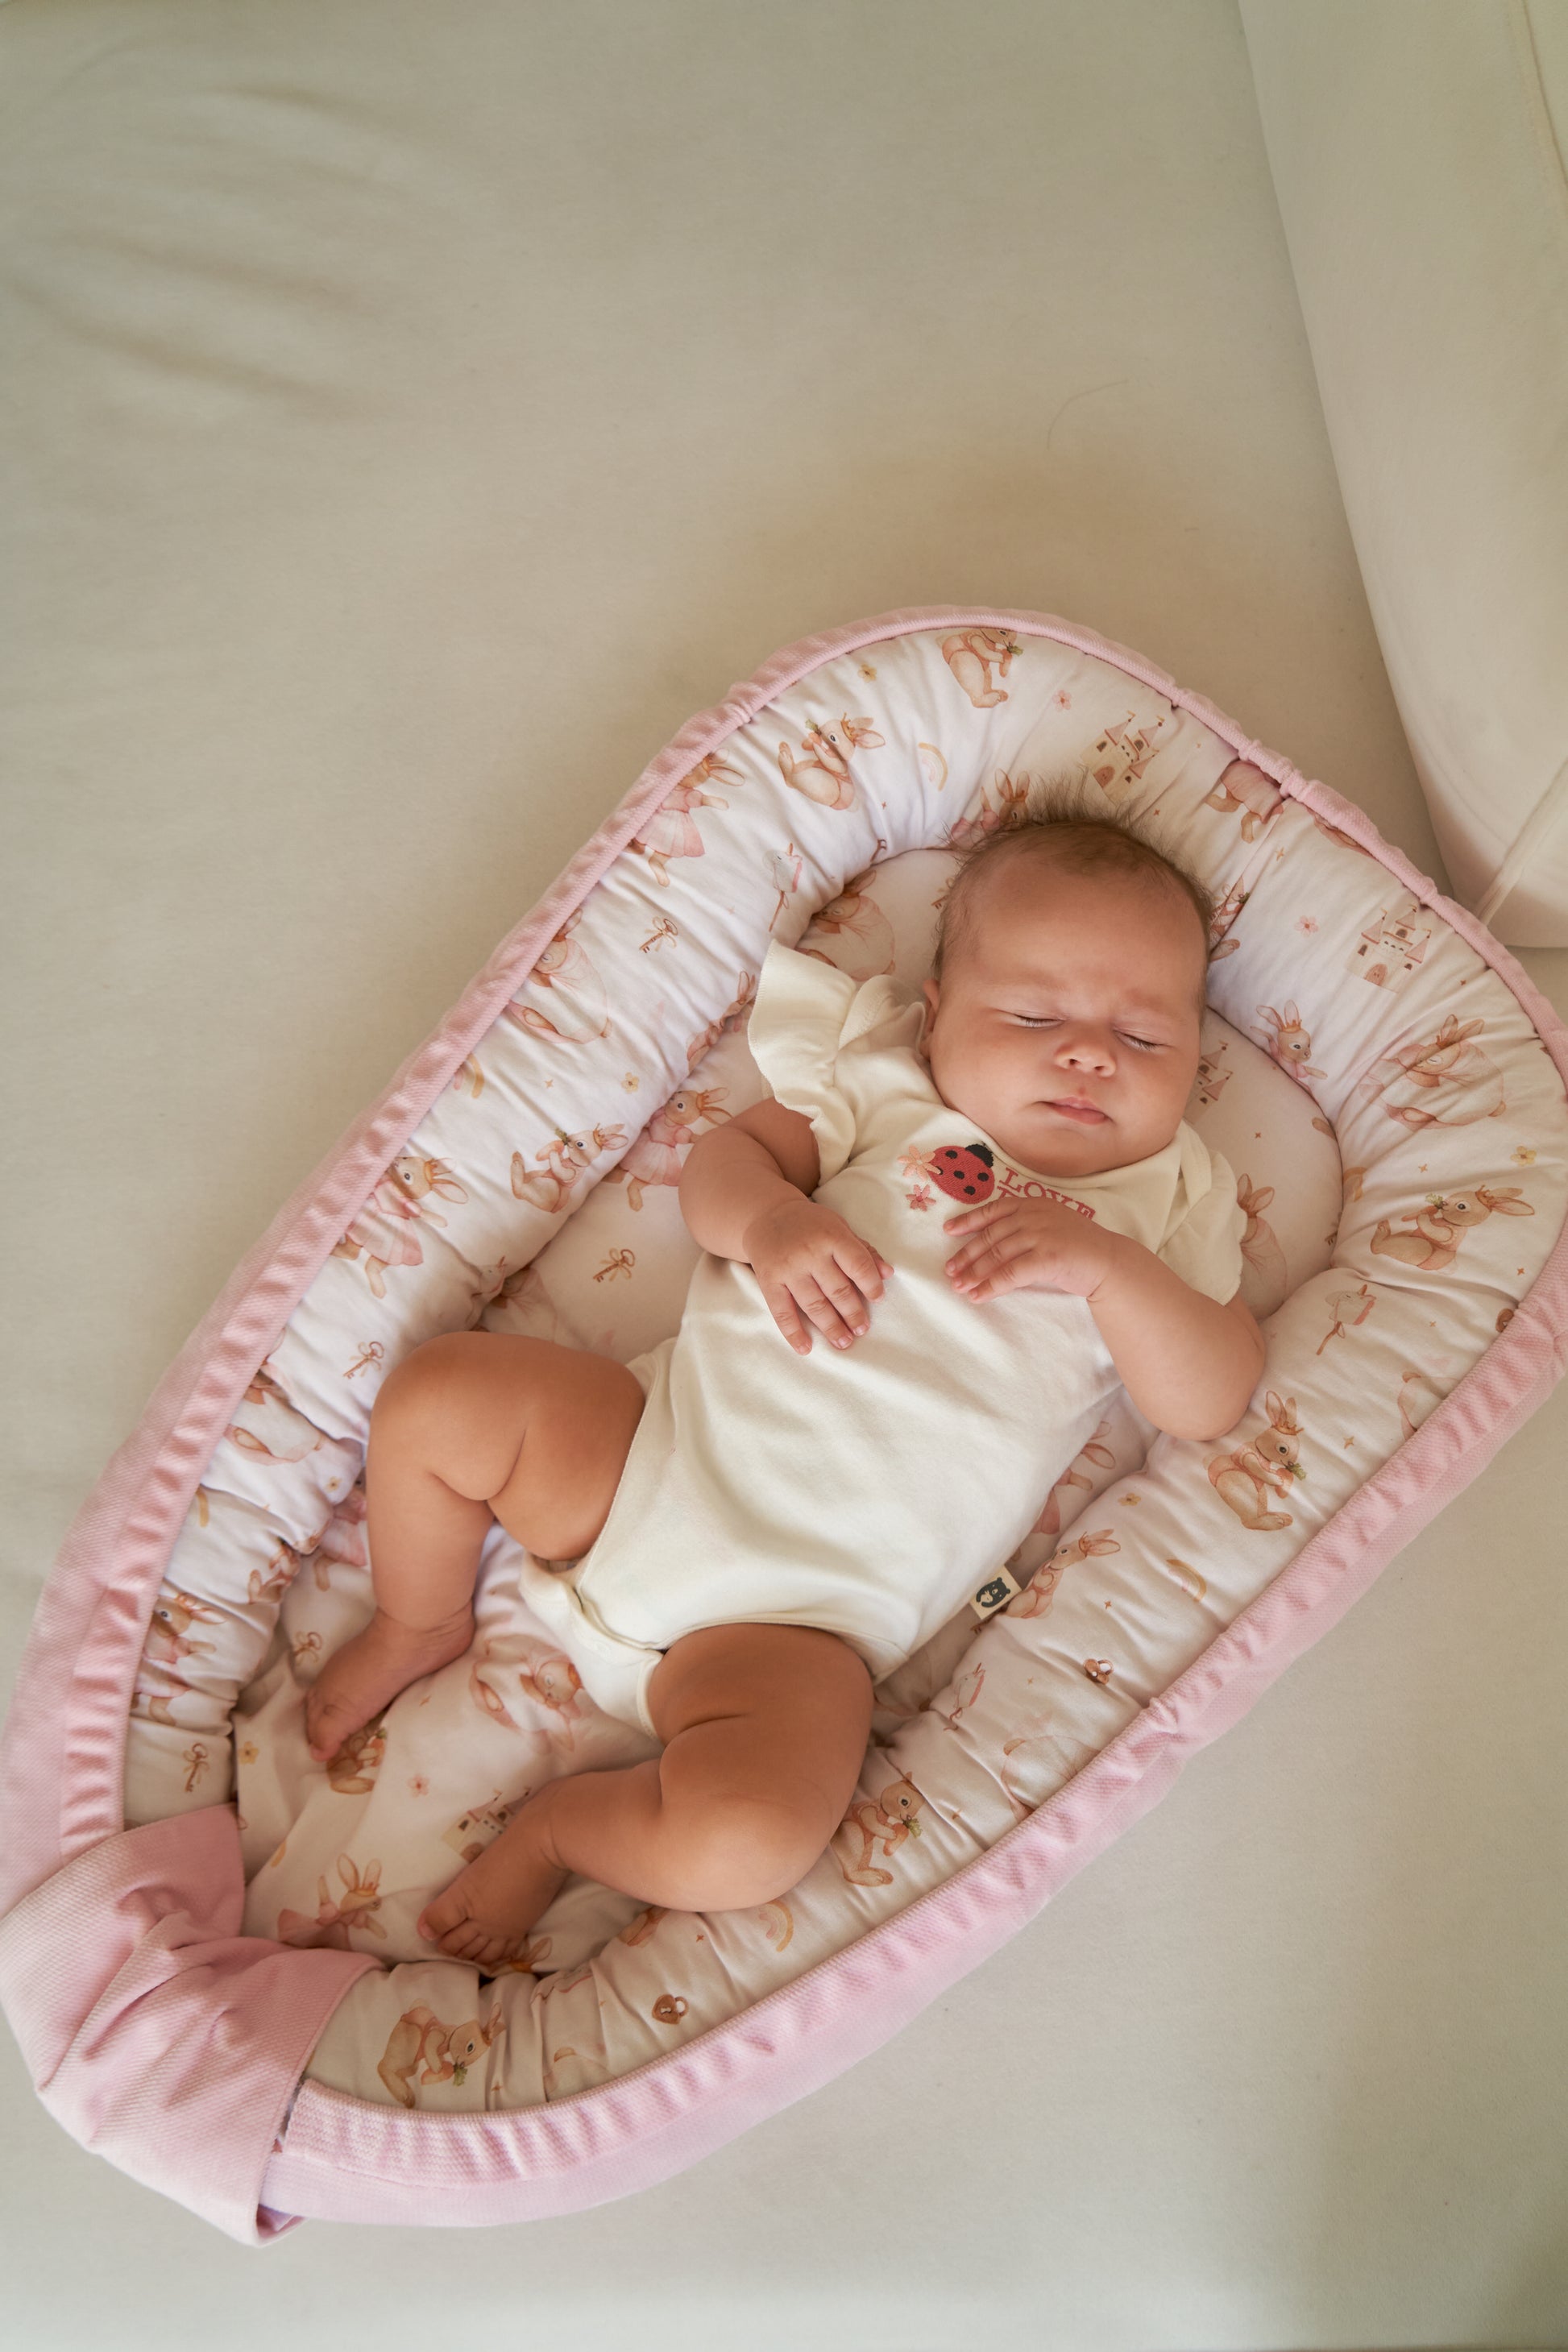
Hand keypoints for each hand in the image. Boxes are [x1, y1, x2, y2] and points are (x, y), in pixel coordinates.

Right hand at [743, 1198, 893, 1353]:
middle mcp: (809, 1253)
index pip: (858, 1265)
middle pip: (837, 1290)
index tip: (878, 1300)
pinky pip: (782, 1312)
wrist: (767, 1216)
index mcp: (831, 1236)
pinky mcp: (769, 1282)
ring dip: (831, 1327)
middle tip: (862, 1329)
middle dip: (853, 1313)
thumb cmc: (811, 1225)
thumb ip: (864, 1251)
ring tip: (844, 1342)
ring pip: (814, 1305)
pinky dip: (794, 1333)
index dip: (871, 1285)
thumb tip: (888, 1274)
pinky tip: (805, 1349)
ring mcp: (788, 1269)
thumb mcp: (839, 1228)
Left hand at [943, 1197, 1119, 1302]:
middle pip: (991, 1236)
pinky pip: (1010, 1274)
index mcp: (1034, 1204)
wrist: (1109, 1261)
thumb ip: (1025, 1227)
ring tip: (959, 1287)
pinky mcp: (1046, 1258)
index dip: (969, 1221)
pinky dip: (990, 1287)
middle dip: (967, 1255)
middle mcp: (1034, 1215)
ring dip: (974, 1273)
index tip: (949, 1231)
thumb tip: (989, 1245)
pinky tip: (978, 1296)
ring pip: (997, 1256)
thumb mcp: (1051, 1225)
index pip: (994, 1210)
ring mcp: (1040, 1235)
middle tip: (950, 1270)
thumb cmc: (1079, 1247)